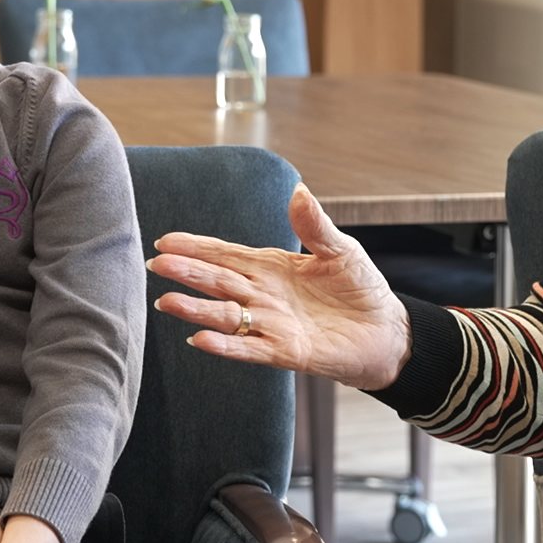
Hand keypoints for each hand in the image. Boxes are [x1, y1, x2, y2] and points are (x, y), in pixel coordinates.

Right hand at [149, 184, 411, 389]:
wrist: (385, 330)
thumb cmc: (360, 289)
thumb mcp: (340, 249)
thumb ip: (315, 225)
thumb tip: (299, 191)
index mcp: (270, 267)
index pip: (226, 255)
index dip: (196, 247)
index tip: (166, 241)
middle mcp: (263, 296)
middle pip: (218, 282)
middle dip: (187, 272)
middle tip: (157, 264)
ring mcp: (271, 324)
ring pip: (225, 315)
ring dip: (196, 310)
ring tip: (167, 302)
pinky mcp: (285, 351)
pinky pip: (249, 348)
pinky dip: (226, 345)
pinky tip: (200, 339)